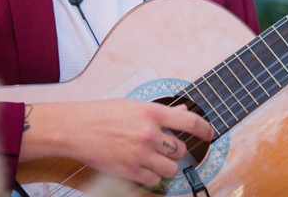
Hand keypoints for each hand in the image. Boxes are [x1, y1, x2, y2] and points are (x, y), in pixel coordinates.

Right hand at [20, 100, 213, 185]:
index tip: (210, 133)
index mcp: (152, 113)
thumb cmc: (103, 114)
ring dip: (167, 166)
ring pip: (171, 168)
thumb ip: (162, 112)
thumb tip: (183, 113)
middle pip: (181, 150)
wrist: (76, 128)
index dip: (205, 129)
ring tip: (156, 160)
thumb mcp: (135, 106)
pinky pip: (154, 181)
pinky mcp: (130, 170)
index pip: (190, 122)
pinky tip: (143, 168)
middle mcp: (150, 134)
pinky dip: (152, 177)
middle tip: (165, 148)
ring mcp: (140, 154)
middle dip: (177, 151)